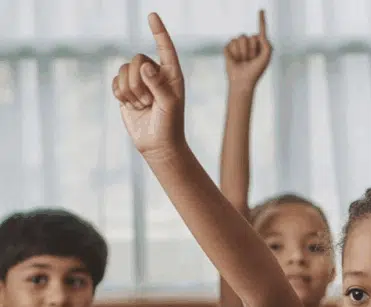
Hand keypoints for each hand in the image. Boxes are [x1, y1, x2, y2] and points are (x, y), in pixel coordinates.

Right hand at [112, 13, 185, 160]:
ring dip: (130, 91)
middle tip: (147, 102)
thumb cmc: (170, 125)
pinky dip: (120, 95)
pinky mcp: (127, 90)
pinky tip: (131, 106)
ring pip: (124, 70)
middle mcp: (156, 74)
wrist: (157, 144)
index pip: (165, 48)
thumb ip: (158, 85)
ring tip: (142, 106)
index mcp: (172, 74)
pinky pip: (115, 82)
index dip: (159, 31)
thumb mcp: (169, 105)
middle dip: (138, 82)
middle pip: (137, 59)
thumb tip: (145, 65)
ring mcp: (140, 82)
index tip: (152, 15)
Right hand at [225, 10, 272, 89]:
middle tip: (250, 60)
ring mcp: (238, 46)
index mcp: (260, 45)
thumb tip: (261, 35)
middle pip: (249, 36)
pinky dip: (233, 53)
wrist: (243, 81)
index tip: (261, 10)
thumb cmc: (256, 71)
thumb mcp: (265, 58)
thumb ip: (267, 45)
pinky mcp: (229, 48)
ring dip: (242, 52)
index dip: (261, 20)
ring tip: (243, 61)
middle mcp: (249, 43)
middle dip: (250, 49)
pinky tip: (235, 60)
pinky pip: (230, 44)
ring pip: (239, 39)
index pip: (261, 30)